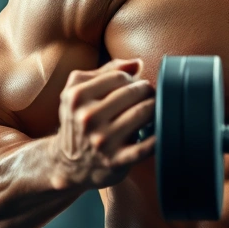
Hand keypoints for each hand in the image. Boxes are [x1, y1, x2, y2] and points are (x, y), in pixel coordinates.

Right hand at [49, 58, 155, 190]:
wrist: (68, 164)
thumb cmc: (79, 120)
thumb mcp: (79, 91)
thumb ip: (107, 71)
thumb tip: (137, 63)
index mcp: (77, 96)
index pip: (119, 77)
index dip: (132, 79)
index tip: (135, 85)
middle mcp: (87, 118)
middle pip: (132, 92)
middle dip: (146, 91)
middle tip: (149, 95)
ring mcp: (101, 140)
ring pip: (141, 113)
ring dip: (154, 108)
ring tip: (154, 108)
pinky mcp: (115, 160)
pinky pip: (145, 146)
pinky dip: (157, 138)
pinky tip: (160, 131)